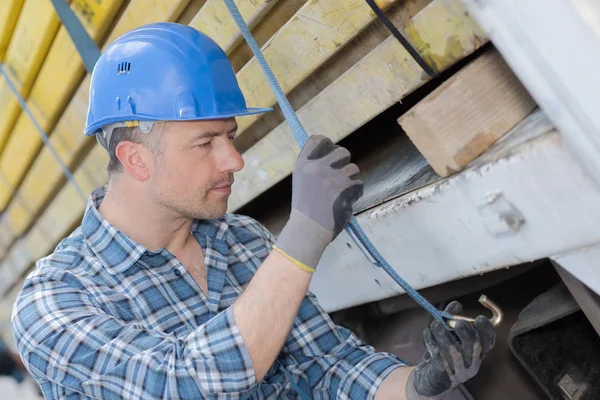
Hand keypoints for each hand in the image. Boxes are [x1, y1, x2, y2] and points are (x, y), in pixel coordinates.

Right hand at [275, 135, 362, 267]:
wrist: (308, 229)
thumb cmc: (305, 208)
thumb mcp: (301, 181)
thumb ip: (313, 166)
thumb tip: (331, 153)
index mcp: (303, 164)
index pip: (319, 140)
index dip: (328, 146)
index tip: (331, 155)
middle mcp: (317, 167)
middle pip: (342, 151)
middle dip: (344, 164)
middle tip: (339, 177)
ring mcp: (332, 177)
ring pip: (354, 169)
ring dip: (350, 181)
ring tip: (339, 194)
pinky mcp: (346, 188)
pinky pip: (359, 184)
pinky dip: (355, 194)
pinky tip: (343, 202)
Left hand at [406, 301, 495, 398]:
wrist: (430, 381)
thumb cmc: (443, 354)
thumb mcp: (450, 336)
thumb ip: (453, 319)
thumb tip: (456, 304)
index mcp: (477, 352)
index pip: (488, 342)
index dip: (486, 330)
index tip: (480, 318)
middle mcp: (471, 362)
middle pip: (474, 346)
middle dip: (467, 333)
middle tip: (459, 323)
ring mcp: (457, 370)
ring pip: (453, 349)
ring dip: (443, 334)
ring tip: (435, 324)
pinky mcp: (441, 373)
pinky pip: (436, 354)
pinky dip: (430, 341)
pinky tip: (427, 334)